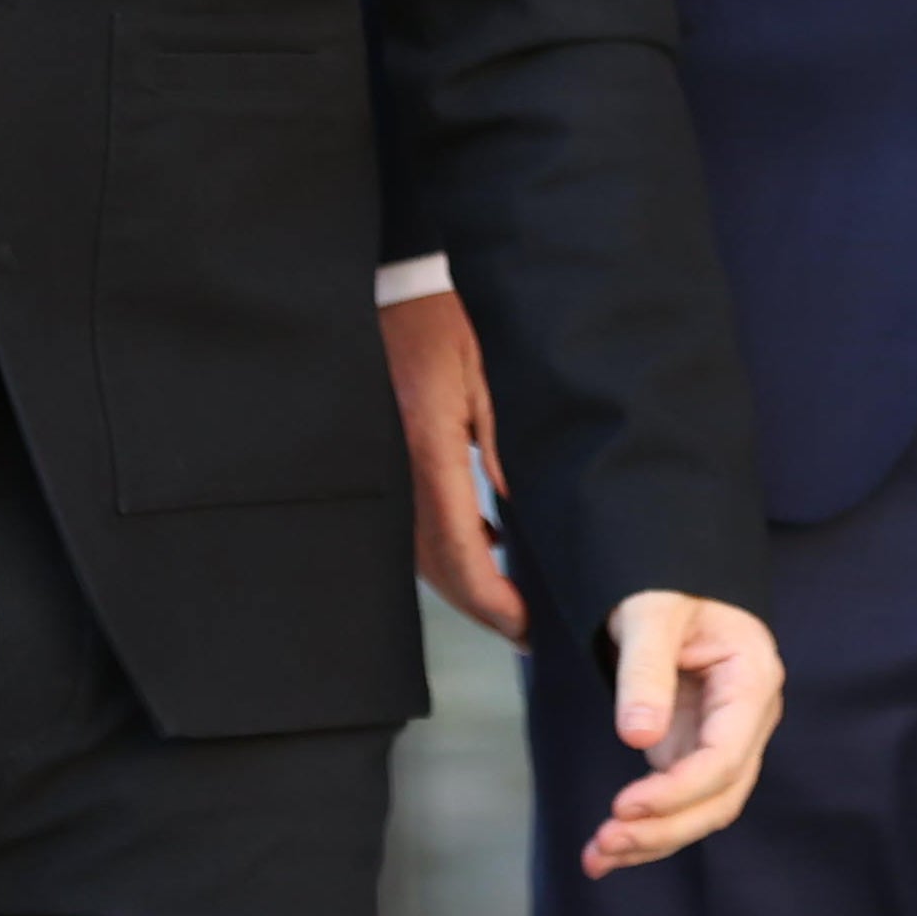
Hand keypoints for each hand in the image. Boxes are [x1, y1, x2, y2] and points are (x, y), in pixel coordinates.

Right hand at [383, 286, 525, 642]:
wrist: (395, 283)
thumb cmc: (447, 316)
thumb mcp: (490, 371)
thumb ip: (503, 442)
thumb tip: (519, 511)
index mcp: (427, 443)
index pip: (457, 544)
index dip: (491, 597)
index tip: (525, 628)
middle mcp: (399, 465)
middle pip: (435, 561)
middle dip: (481, 605)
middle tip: (527, 633)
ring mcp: (389, 464)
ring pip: (422, 548)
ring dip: (466, 580)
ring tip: (513, 601)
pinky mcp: (389, 456)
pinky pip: (416, 520)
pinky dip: (452, 545)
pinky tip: (489, 544)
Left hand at [584, 592, 784, 877]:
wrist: (668, 577)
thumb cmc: (666, 579)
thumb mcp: (651, 611)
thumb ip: (645, 671)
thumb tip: (638, 738)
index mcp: (752, 680)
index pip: (725, 756)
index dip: (678, 790)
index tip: (624, 806)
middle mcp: (746, 719)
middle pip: (719, 796)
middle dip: (663, 828)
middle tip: (604, 842)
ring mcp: (721, 738)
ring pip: (700, 808)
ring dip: (652, 839)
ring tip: (597, 859)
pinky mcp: (693, 747)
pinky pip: (676, 799)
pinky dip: (645, 824)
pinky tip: (609, 848)